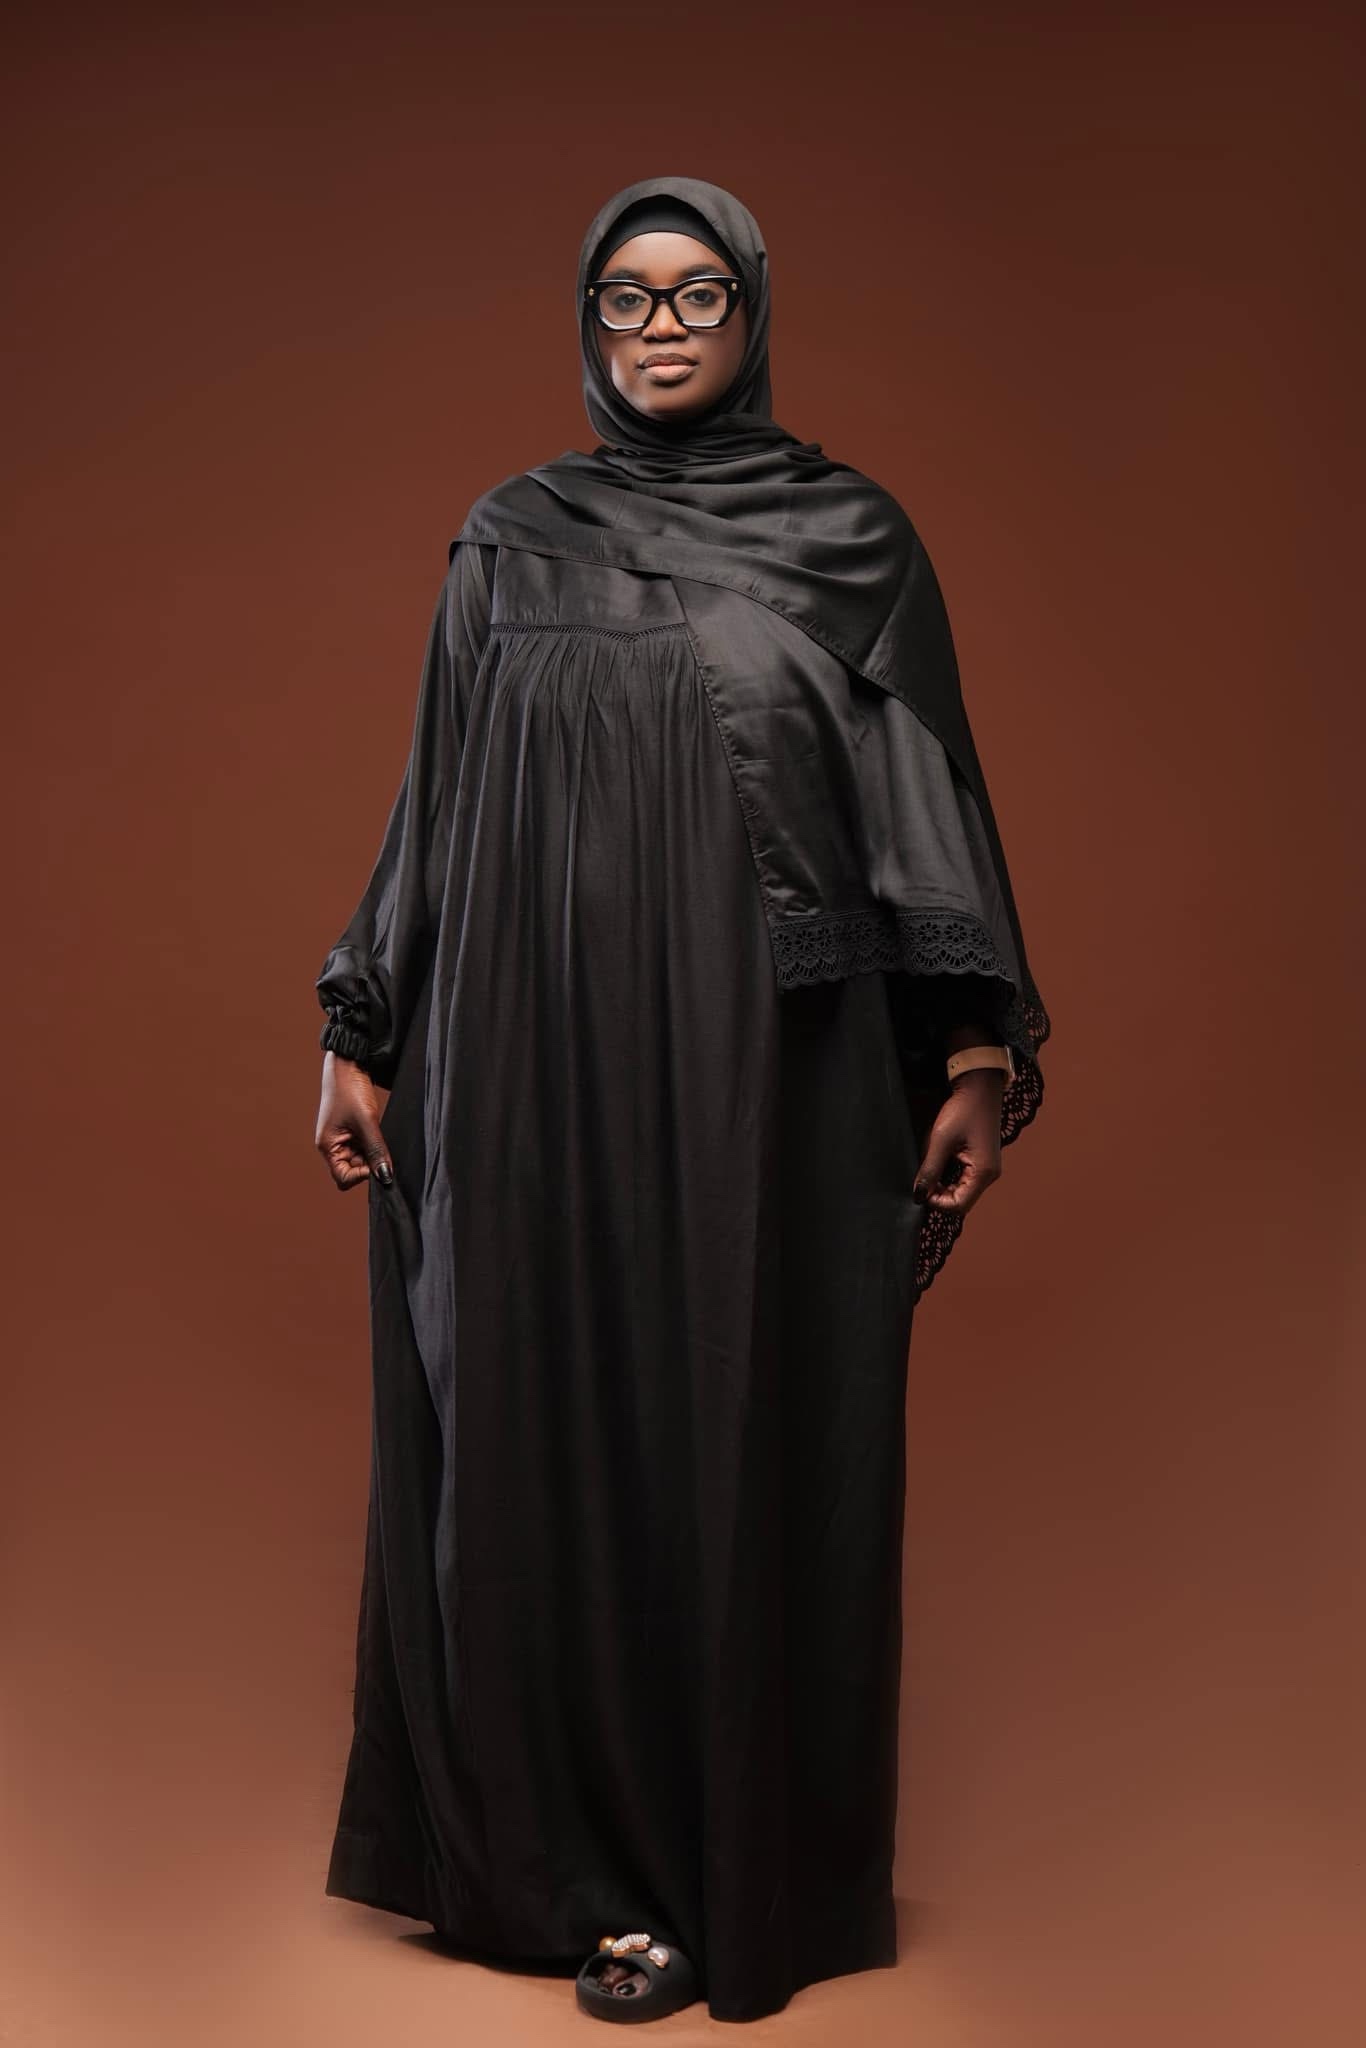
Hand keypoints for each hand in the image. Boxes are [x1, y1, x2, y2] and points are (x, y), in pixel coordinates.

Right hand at [315, 1051, 393, 1191]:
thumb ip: (376, 1150)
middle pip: (354, 1170)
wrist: (349, 1062)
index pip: (343, 1178)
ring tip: (378, 1132)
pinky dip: (374, 1143)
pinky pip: (365, 1146)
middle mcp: (333, 1145)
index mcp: (328, 1146)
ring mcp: (343, 1138)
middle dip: (369, 1162)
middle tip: (380, 1144)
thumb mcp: (367, 1121)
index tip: (377, 1161)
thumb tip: (385, 1176)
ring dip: (373, 1152)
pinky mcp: (353, 1130)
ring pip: (362, 1158)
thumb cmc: (350, 1088)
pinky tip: (379, 1130)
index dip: (362, 1175)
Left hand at [912, 1069, 1003, 1214]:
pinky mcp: (981, 1161)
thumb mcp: (941, 1140)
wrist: (979, 1086)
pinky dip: (948, 1179)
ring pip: (961, 1192)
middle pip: (961, 1202)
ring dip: (942, 1187)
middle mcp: (989, 1175)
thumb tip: (918, 1195)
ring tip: (928, 1172)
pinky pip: (963, 1180)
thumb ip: (930, 1170)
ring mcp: (987, 1168)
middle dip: (939, 1196)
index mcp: (984, 1172)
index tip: (920, 1188)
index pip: (959, 1205)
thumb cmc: (963, 1109)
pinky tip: (937, 1166)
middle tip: (921, 1181)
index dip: (936, 1202)